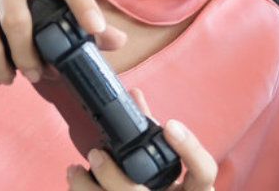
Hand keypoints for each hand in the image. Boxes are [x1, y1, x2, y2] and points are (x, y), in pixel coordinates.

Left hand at [67, 89, 217, 190]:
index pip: (203, 172)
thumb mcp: (174, 166)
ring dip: (88, 189)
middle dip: (113, 177)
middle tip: (96, 155)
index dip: (189, 149)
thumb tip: (135, 96)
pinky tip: (76, 184)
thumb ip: (157, 136)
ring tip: (75, 171)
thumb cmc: (170, 188)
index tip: (170, 124)